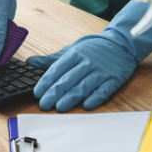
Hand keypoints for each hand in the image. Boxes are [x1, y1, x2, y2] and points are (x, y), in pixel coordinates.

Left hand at [26, 0, 151, 111]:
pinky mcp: (114, 80)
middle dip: (54, 93)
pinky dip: (95, 98)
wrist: (121, 44)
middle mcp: (87, 62)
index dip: (46, 82)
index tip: (37, 93)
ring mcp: (101, 71)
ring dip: (71, 98)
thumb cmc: (93, 49)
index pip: (57, 69)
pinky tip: (87, 106)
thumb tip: (30, 62)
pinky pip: (104, 90)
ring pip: (83, 86)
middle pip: (68, 79)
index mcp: (75, 54)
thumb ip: (52, 59)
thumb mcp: (71, 50)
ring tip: (59, 108)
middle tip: (44, 104)